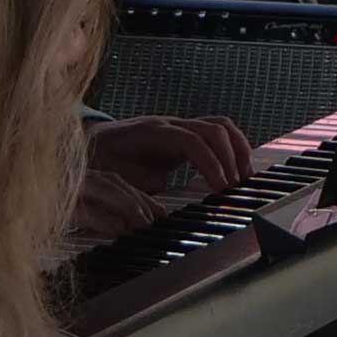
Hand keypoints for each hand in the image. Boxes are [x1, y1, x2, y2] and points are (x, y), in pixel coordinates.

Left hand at [81, 115, 250, 221]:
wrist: (92, 142)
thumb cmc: (101, 162)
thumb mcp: (115, 180)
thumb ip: (139, 192)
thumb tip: (158, 213)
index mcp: (152, 134)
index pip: (193, 141)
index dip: (211, 164)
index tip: (222, 189)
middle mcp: (170, 123)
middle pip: (214, 129)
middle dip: (232, 158)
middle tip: (237, 188)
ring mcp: (180, 124)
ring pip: (221, 126)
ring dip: (238, 151)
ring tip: (244, 179)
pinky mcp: (186, 132)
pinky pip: (217, 132)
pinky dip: (232, 149)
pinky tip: (235, 171)